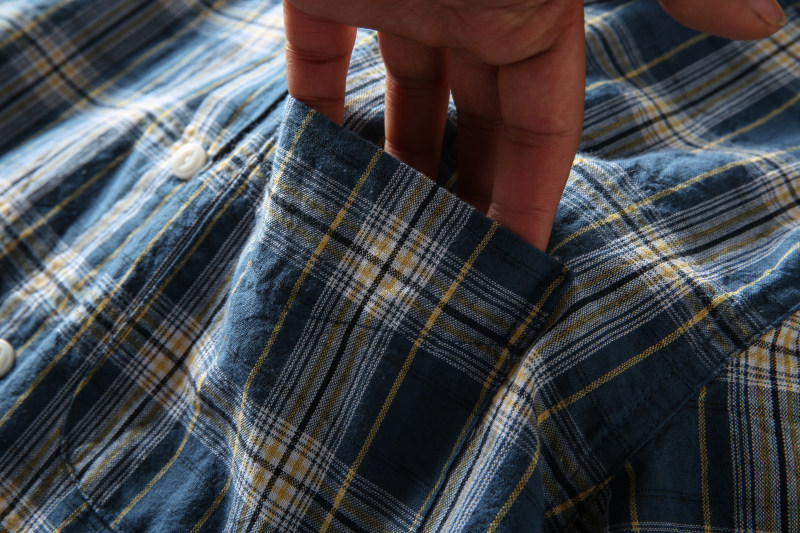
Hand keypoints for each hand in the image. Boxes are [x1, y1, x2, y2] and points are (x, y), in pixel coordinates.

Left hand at [283, 0, 784, 250]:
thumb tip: (765, 18)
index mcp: (530, 11)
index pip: (543, 125)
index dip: (533, 194)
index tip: (518, 261)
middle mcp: (465, 9)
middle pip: (472, 125)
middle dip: (469, 193)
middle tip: (451, 272)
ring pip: (399, 100)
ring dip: (396, 163)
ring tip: (387, 240)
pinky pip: (317, 62)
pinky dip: (317, 110)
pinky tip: (318, 166)